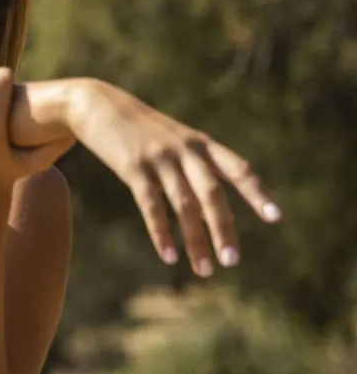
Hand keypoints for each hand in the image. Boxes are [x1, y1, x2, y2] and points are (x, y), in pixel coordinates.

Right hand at [69, 80, 280, 276]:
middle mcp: (185, 151)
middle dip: (224, 228)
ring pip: (184, 204)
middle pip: (212, 193)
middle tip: (232, 260)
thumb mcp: (175, 140)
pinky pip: (150, 205)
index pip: (238, 169)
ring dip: (195, 240)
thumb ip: (197, 167)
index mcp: (202, 144)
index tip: (275, 218)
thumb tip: (217, 210)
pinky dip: (161, 233)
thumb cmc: (140, 130)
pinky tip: (169, 256)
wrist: (98, 104)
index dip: (257, 193)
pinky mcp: (132, 167)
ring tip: (204, 269)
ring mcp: (159, 158)